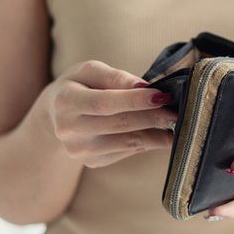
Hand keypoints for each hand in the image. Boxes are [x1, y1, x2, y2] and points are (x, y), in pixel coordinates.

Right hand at [42, 60, 177, 167]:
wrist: (55, 115)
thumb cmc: (79, 86)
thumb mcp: (90, 71)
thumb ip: (116, 77)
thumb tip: (145, 87)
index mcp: (65, 101)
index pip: (104, 103)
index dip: (134, 101)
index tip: (162, 96)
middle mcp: (68, 130)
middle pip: (119, 124)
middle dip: (153, 117)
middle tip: (178, 110)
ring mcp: (80, 150)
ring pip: (128, 142)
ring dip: (157, 133)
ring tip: (177, 122)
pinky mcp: (93, 162)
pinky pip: (128, 151)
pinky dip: (150, 142)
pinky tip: (163, 133)